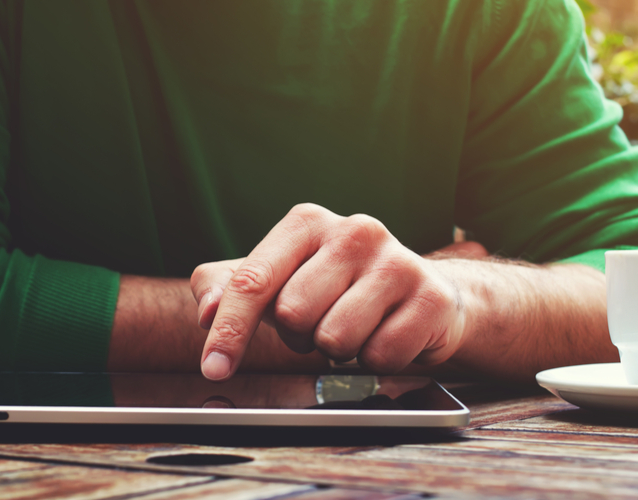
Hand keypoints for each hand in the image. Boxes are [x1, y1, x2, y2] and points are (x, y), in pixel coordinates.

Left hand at [190, 203, 487, 379]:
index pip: (253, 281)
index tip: (215, 367)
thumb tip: (206, 311)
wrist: (424, 294)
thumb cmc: (337, 287)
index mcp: (307, 223)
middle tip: (320, 322)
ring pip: (336, 340)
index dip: (230, 329)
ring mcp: (397, 261)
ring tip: (355, 328)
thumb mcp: (277, 279)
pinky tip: (385, 335)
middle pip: (293, 315)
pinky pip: (380, 356)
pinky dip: (375, 361)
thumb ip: (227, 289)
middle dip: (299, 335)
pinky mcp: (431, 297)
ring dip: (338, 351)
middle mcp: (354, 231)